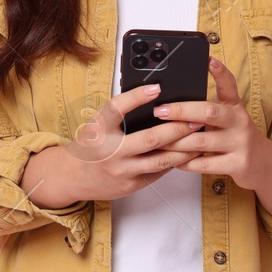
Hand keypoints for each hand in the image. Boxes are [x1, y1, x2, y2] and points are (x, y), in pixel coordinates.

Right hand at [21, 82, 203, 207]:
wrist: (72, 177)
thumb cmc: (89, 146)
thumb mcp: (96, 125)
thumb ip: (119, 114)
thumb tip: (152, 98)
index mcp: (98, 129)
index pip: (117, 108)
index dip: (137, 97)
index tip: (157, 87)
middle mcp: (111, 151)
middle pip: (150, 139)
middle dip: (177, 128)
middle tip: (195, 119)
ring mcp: (122, 171)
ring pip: (161, 160)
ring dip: (184, 149)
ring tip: (199, 137)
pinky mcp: (132, 185)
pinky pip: (158, 172)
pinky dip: (175, 162)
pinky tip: (188, 153)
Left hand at [159, 56, 271, 220]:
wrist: (265, 165)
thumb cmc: (237, 137)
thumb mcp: (229, 118)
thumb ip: (207, 110)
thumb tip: (172, 103)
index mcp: (234, 106)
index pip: (229, 84)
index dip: (219, 71)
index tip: (208, 59)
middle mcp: (239, 121)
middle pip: (209, 112)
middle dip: (181, 110)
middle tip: (160, 111)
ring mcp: (240, 143)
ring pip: (201, 141)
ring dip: (176, 142)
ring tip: (158, 140)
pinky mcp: (238, 164)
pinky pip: (205, 164)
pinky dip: (186, 163)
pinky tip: (173, 161)